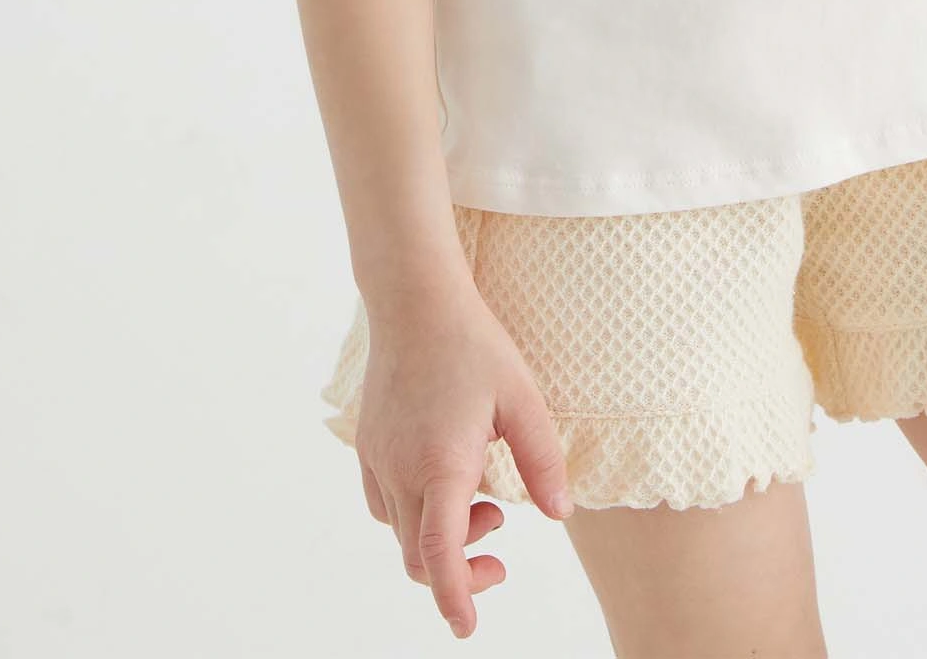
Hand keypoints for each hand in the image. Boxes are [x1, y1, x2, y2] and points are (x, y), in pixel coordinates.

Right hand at [353, 284, 573, 640]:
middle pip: (418, 557)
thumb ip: (543, 461)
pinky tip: (444, 482)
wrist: (414, 300)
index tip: (467, 626)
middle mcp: (400, 470)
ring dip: (441, 538)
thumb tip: (560, 515)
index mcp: (441, 466)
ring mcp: (377, 459)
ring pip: (400, 533)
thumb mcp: (523, 400)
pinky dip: (414, 515)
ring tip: (484, 500)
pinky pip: (383, 505)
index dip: (455, 597)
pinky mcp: (366, 446)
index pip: (438, 556)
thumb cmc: (473, 345)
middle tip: (502, 548)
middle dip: (460, 571)